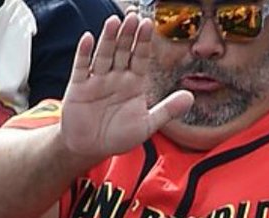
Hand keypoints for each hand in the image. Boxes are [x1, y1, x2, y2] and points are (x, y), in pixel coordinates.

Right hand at [59, 14, 192, 163]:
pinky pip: (81, 67)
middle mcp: (116, 77)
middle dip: (128, 35)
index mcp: (134, 83)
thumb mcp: (146, 126)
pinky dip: (84, 53)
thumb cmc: (117, 137)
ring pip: (103, 55)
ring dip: (108, 39)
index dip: (144, 41)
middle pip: (122, 51)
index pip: (140, 57)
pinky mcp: (78, 88)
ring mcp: (97, 80)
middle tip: (133, 17)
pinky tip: (88, 39)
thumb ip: (166, 111)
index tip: (148, 24)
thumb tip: (190, 98)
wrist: (89, 149)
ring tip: (113, 21)